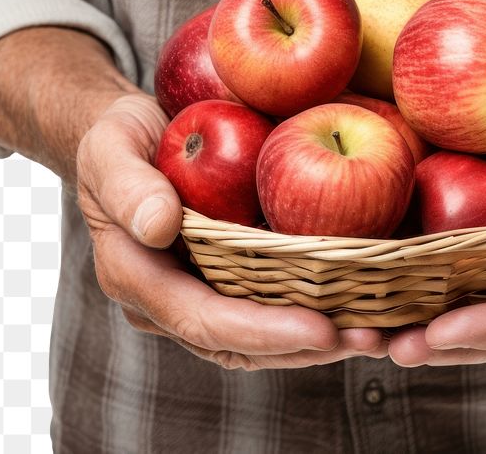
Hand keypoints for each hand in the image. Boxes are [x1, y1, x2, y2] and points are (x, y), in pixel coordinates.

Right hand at [76, 93, 386, 368]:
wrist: (129, 137)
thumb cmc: (117, 137)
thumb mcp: (110, 146)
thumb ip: (128, 185)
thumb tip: (159, 226)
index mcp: (136, 276)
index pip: (203, 320)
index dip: (264, 331)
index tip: (323, 329)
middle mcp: (167, 300)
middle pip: (239, 345)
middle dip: (304, 348)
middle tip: (369, 338)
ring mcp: (197, 292)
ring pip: (259, 338)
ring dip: (317, 341)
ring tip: (375, 332)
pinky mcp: (223, 278)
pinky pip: (268, 306)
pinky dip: (311, 309)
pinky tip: (357, 301)